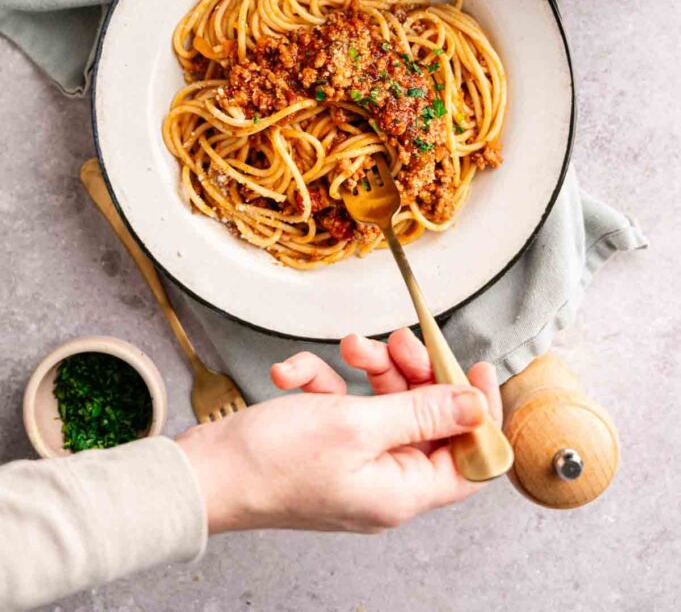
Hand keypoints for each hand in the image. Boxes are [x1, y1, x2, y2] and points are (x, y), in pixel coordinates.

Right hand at [176, 329, 501, 534]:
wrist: (204, 473)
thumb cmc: (272, 463)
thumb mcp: (357, 424)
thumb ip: (420, 412)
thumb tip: (474, 406)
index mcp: (402, 491)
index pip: (468, 457)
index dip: (477, 412)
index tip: (473, 367)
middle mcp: (382, 480)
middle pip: (423, 418)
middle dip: (411, 372)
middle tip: (397, 342)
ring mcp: (351, 462)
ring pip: (382, 402)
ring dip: (366, 367)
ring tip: (347, 348)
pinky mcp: (321, 444)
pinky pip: (339, 403)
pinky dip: (321, 379)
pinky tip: (294, 374)